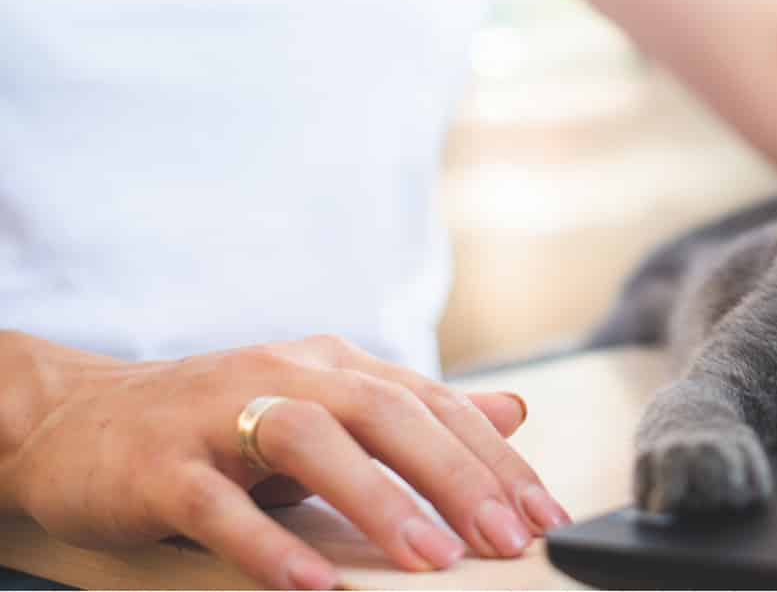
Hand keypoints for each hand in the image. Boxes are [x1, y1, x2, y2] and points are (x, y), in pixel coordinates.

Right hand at [1, 334, 569, 588]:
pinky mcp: (160, 465)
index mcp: (333, 365)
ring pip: (311, 440)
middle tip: (510, 538)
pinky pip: (219, 505)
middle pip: (388, 412)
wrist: (74, 419)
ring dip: (379, 500)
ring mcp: (219, 414)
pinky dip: (270, 545)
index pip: (432, 403)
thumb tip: (511, 412)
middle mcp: (286, 374)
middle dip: (459, 476)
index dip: (494, 458)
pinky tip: (315, 585)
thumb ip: (414, 413)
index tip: (545, 514)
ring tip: (434, 558)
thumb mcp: (324, 409)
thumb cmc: (214, 423)